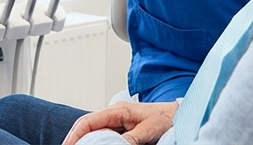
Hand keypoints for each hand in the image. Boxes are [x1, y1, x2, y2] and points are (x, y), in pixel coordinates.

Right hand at [62, 101, 177, 144]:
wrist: (179, 115)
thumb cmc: (166, 119)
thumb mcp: (147, 131)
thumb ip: (130, 140)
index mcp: (118, 110)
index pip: (88, 121)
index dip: (75, 135)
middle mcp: (115, 114)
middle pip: (86, 125)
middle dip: (74, 138)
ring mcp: (118, 120)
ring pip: (93, 130)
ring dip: (83, 140)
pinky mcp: (123, 127)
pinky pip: (103, 134)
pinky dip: (94, 141)